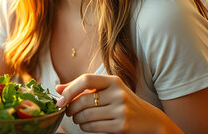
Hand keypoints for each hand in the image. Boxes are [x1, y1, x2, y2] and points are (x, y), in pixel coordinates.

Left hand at [55, 74, 180, 133]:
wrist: (149, 120)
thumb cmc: (123, 103)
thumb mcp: (107, 91)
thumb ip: (83, 89)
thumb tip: (58, 88)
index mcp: (113, 81)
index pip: (86, 80)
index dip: (70, 89)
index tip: (61, 99)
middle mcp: (118, 93)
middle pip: (83, 100)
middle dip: (70, 108)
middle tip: (68, 111)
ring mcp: (121, 110)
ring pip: (86, 115)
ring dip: (76, 119)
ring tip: (77, 118)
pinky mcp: (121, 126)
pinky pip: (93, 126)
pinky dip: (85, 127)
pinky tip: (86, 125)